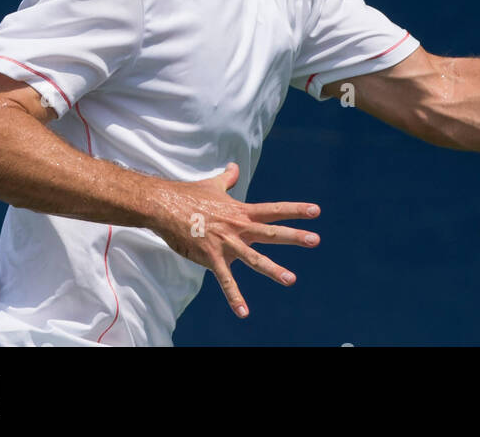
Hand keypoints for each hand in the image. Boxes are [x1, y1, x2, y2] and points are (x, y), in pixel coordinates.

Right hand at [147, 162, 320, 317]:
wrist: (163, 206)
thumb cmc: (188, 194)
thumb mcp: (213, 185)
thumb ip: (228, 179)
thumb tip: (234, 166)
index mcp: (241, 211)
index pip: (274, 210)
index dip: (295, 210)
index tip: (316, 211)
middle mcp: (238, 226)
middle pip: (271, 232)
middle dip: (294, 236)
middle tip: (315, 240)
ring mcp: (225, 243)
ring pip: (254, 258)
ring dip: (273, 269)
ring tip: (292, 279)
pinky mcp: (211, 257)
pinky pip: (225, 280)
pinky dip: (235, 297)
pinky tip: (244, 313)